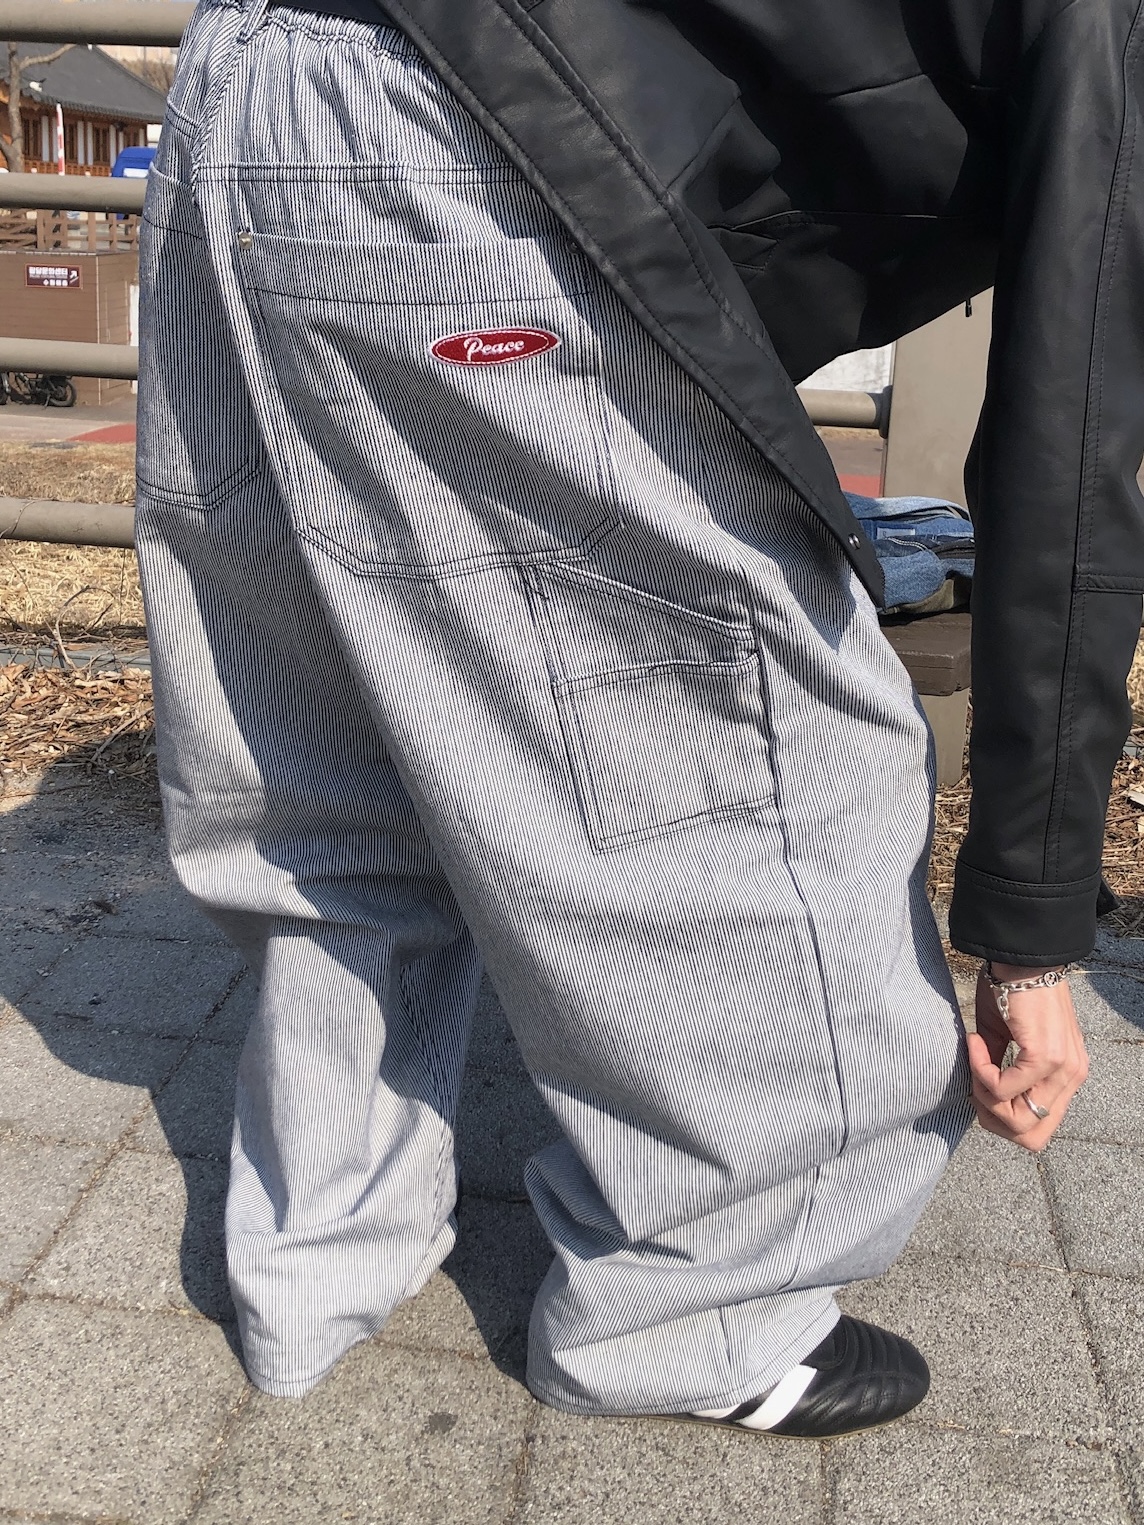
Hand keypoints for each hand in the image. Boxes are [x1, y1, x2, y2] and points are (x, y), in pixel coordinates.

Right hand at [966, 963, 1087, 1150]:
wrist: (1021, 958)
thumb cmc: (1011, 990)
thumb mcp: (1005, 1039)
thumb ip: (1001, 1070)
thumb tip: (981, 1096)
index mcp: (1066, 1076)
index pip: (1039, 1130)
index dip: (1003, 1120)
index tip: (982, 1088)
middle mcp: (1071, 1077)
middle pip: (1031, 1138)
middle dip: (993, 1119)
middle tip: (975, 1083)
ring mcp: (1062, 1069)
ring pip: (1017, 1120)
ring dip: (984, 1095)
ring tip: (974, 1059)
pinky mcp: (1044, 1057)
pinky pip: (1002, 1087)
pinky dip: (980, 1071)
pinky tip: (974, 1042)